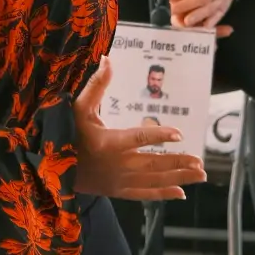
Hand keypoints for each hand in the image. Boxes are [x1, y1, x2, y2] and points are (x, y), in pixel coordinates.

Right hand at [73, 59, 205, 201]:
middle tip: (201, 161)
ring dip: (179, 178)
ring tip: (200, 174)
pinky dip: (164, 194)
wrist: (53, 168)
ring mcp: (119, 181)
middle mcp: (118, 164)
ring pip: (154, 180)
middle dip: (179, 162)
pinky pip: (145, 195)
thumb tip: (107, 59)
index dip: (160, 135)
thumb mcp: (79, 108)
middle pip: (154, 163)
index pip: (139, 137)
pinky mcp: (119, 192)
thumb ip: (97, 86)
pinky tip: (181, 193)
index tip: (180, 134)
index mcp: (109, 142)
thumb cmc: (68, 133)